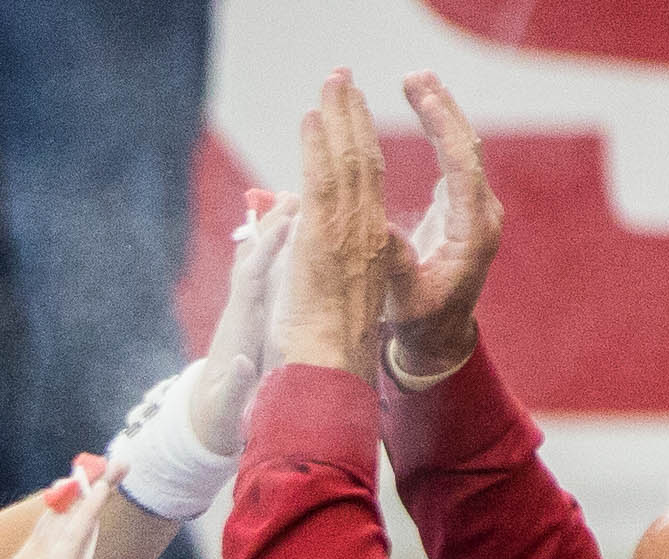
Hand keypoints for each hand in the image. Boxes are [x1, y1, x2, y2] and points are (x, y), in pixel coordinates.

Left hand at [188, 188, 300, 455]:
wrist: (205, 417)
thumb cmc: (219, 413)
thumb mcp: (226, 406)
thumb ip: (234, 386)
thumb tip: (243, 363)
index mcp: (238, 326)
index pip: (251, 278)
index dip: (267, 250)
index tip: (286, 223)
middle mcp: (239, 310)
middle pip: (251, 257)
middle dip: (271, 226)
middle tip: (297, 193)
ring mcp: (244, 309)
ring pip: (256, 260)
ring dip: (273, 231)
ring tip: (296, 199)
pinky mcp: (251, 313)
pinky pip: (263, 273)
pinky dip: (276, 249)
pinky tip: (293, 230)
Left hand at [281, 69, 399, 377]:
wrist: (328, 369)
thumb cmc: (325, 343)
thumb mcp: (329, 292)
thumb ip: (320, 256)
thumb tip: (297, 232)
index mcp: (371, 244)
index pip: (367, 179)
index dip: (360, 140)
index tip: (352, 109)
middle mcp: (366, 232)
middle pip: (362, 160)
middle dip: (352, 115)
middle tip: (342, 78)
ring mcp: (347, 234)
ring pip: (347, 162)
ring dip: (338, 118)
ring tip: (331, 82)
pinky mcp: (323, 241)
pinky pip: (323, 183)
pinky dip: (318, 147)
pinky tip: (312, 118)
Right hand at [381, 71, 501, 377]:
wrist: (440, 338)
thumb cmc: (420, 323)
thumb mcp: (404, 300)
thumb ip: (394, 264)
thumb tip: (377, 228)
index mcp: (471, 234)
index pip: (463, 169)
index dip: (444, 132)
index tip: (424, 101)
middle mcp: (481, 214)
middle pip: (468, 148)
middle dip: (442, 110)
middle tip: (415, 78)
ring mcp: (474, 208)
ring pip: (464, 148)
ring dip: (441, 113)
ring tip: (417, 81)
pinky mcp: (462, 207)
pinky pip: (455, 158)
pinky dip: (439, 130)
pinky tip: (423, 106)